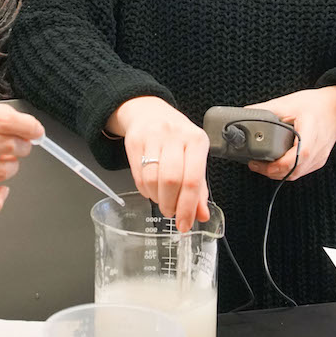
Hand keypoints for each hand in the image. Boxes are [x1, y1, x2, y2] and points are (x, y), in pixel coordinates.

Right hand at [107, 96, 210, 231]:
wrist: (149, 111)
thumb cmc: (176, 138)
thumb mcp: (193, 156)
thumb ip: (199, 187)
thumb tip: (202, 215)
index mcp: (196, 140)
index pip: (192, 180)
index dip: (187, 207)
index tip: (185, 224)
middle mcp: (175, 135)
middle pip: (171, 181)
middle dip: (170, 204)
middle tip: (171, 212)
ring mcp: (153, 136)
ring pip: (152, 179)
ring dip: (157, 198)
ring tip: (161, 199)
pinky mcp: (134, 140)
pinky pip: (137, 175)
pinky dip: (145, 190)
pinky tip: (151, 189)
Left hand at [246, 85, 335, 181]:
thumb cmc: (315, 105)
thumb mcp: (289, 103)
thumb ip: (267, 109)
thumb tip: (245, 112)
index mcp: (311, 134)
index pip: (295, 158)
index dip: (275, 165)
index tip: (257, 162)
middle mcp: (317, 151)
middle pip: (292, 171)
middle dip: (270, 171)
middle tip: (253, 164)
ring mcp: (319, 159)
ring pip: (295, 175)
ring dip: (277, 173)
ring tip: (260, 164)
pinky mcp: (317, 162)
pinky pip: (299, 171)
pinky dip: (285, 171)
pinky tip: (274, 164)